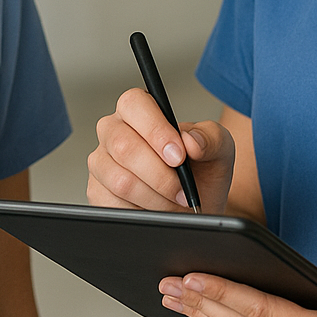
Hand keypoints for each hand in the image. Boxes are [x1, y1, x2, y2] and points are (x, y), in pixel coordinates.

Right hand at [86, 88, 235, 213]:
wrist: (195, 206)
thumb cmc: (202, 171)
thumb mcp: (219, 149)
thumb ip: (210, 137)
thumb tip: (191, 141)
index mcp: (139, 110)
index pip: (134, 104)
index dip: (155, 130)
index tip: (179, 156)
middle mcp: (113, 131)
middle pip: (124, 146)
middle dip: (160, 175)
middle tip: (183, 190)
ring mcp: (101, 162)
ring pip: (120, 180)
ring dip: (155, 198)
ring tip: (175, 202)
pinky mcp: (97, 192)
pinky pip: (113, 205)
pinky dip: (142, 212)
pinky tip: (156, 210)